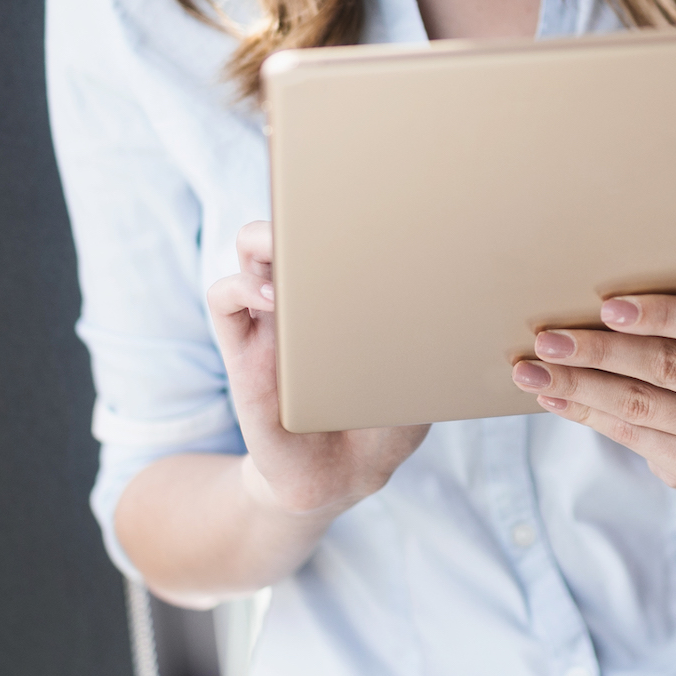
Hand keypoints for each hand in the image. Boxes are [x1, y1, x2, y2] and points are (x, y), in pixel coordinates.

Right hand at [207, 221, 427, 517]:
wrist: (343, 478)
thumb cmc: (385, 421)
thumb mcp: (419, 376)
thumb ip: (428, 342)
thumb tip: (452, 304)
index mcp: (348, 293)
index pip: (335, 230)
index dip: (343, 204)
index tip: (369, 197)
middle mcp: (306, 299)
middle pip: (288, 227)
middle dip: (298, 209)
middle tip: (323, 214)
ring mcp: (271, 322)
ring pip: (249, 255)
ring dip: (264, 241)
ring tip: (290, 252)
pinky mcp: (243, 352)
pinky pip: (223, 301)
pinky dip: (240, 288)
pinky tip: (272, 301)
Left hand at [512, 263, 675, 493]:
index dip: (663, 313)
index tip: (606, 307)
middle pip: (669, 366)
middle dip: (601, 351)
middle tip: (548, 339)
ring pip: (642, 405)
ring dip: (580, 385)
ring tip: (532, 369)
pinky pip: (631, 435)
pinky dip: (586, 412)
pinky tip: (553, 395)